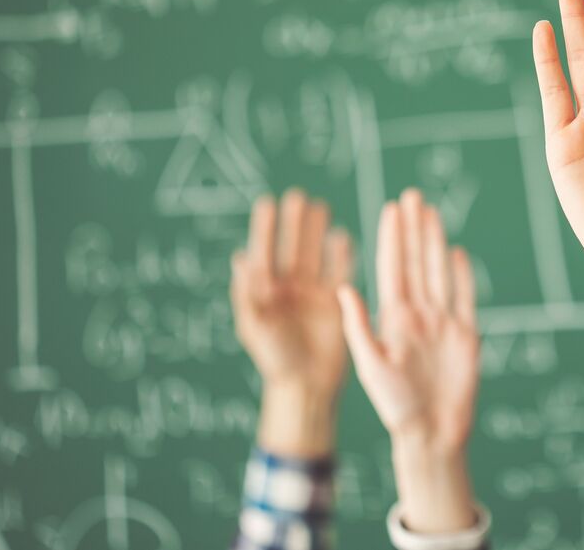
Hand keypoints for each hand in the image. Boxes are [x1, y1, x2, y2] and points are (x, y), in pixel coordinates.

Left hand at [231, 189, 352, 455]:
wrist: (306, 387)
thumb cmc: (274, 360)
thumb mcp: (254, 327)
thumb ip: (247, 294)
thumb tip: (240, 258)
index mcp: (265, 293)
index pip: (265, 253)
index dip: (265, 228)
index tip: (268, 203)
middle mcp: (289, 289)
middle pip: (292, 248)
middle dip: (294, 224)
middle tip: (298, 197)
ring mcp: (313, 294)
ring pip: (315, 255)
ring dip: (317, 232)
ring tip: (321, 207)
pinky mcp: (335, 303)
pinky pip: (339, 272)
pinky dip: (342, 255)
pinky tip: (342, 236)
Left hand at [337, 188, 478, 532]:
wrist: (433, 434)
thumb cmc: (397, 407)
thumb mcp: (371, 366)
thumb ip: (358, 326)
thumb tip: (342, 289)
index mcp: (393, 319)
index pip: (392, 268)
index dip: (391, 237)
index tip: (389, 208)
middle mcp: (418, 315)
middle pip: (416, 262)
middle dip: (413, 228)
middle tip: (411, 195)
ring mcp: (443, 323)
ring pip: (438, 272)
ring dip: (434, 241)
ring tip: (430, 212)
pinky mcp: (466, 335)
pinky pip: (464, 297)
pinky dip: (462, 274)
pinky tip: (456, 252)